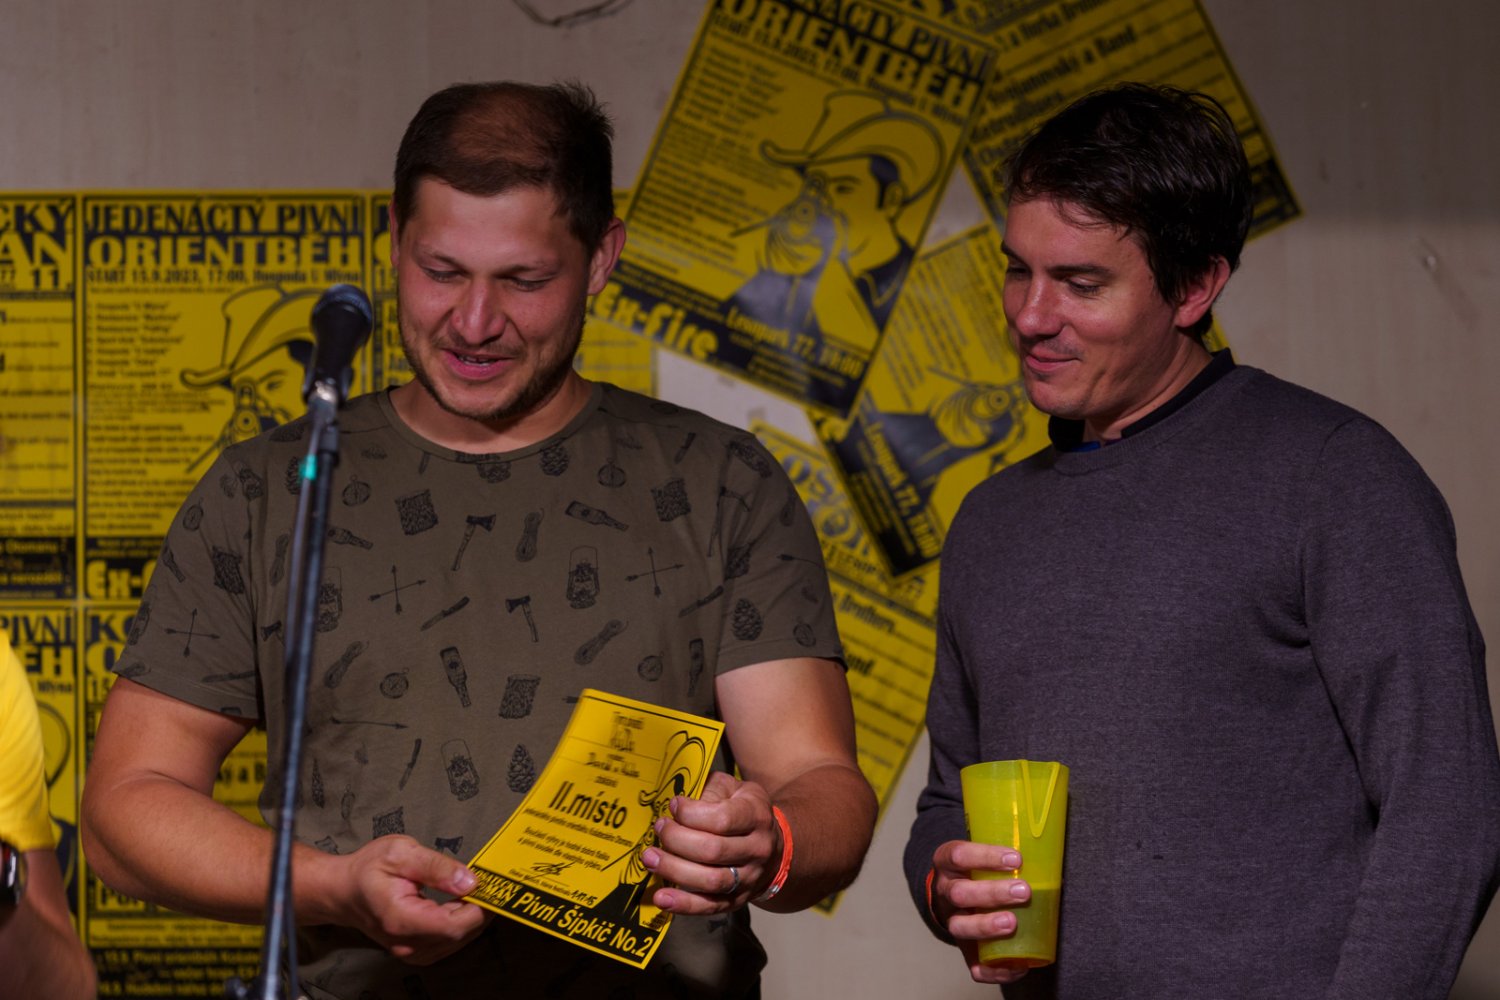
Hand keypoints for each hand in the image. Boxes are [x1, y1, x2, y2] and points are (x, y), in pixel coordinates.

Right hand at [319, 835, 491, 963]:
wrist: (343, 891)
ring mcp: (410, 951)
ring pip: (456, 941)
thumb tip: (469, 881)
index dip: (479, 909)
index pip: (453, 926)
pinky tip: (462, 903)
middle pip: (458, 935)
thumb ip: (437, 867)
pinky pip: (447, 942)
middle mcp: (407, 943)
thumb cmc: (368, 869)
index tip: (491, 887)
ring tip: (478, 890)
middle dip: (480, 910)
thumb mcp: (402, 853)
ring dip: (472, 917)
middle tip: (491, 883)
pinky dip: (460, 924)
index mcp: (402, 919)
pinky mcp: (415, 951)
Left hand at [640, 771, 780, 914]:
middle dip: (677, 840)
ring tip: (650, 859)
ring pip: (711, 880)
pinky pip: (710, 906)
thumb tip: (677, 806)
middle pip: (713, 851)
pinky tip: (662, 898)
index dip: (691, 814)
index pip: (723, 819)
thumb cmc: (743, 810)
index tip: (673, 805)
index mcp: (756, 816)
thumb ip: (708, 790)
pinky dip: (684, 904)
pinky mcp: (738, 900)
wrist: (772, 846)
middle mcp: (758, 849)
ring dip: (675, 870)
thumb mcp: (733, 789)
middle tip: (659, 828)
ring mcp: (749, 878)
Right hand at [931, 839, 1032, 984]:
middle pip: (959, 893)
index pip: (959, 855)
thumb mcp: (981, 856)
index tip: (1016, 860)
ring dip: (987, 926)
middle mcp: (945, 891)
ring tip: (1012, 923)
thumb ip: (1005, 859)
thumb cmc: (976, 871)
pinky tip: (1017, 966)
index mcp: (947, 863)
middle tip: (1023, 892)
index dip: (985, 857)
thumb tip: (1050, 860)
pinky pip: (973, 964)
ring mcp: (951, 921)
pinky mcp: (963, 948)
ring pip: (960, 927)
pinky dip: (994, 970)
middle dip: (992, 893)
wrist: (952, 896)